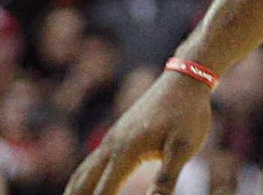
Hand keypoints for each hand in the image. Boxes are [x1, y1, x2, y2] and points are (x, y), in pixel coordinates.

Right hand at [63, 68, 212, 194]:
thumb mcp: (183, 148)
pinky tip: (84, 187)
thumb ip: (166, 179)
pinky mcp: (117, 135)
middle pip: (83, 183)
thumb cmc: (188, 114)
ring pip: (83, 171)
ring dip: (74, 191)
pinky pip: (91, 162)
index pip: (103, 192)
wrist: (184, 79)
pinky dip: (82, 179)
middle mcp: (112, 146)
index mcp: (126, 152)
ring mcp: (112, 139)